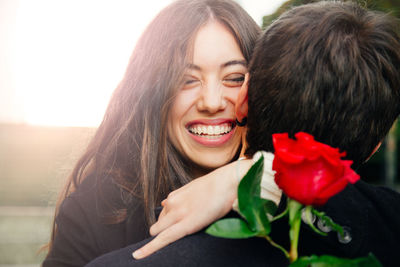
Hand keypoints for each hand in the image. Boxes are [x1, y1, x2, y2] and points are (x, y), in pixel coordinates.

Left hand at [132, 159, 252, 258]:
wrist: (228, 182)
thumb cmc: (218, 186)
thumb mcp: (194, 188)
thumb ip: (180, 197)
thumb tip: (165, 202)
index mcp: (175, 196)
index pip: (162, 214)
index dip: (164, 223)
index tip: (165, 228)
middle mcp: (172, 204)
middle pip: (157, 224)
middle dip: (161, 230)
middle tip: (175, 235)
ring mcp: (177, 214)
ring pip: (157, 232)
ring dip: (160, 237)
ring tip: (177, 239)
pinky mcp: (184, 225)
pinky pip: (162, 240)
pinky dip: (148, 249)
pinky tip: (138, 256)